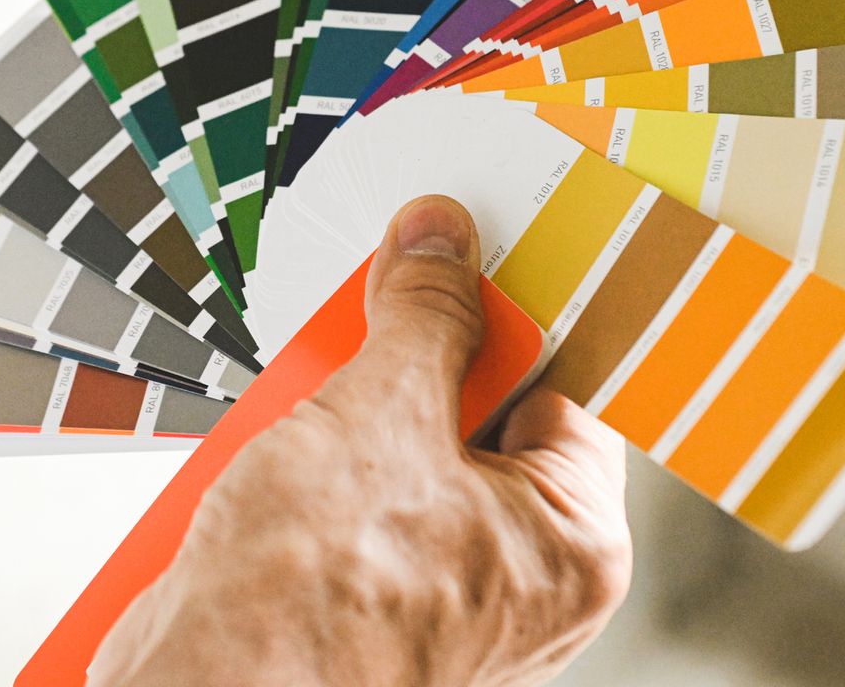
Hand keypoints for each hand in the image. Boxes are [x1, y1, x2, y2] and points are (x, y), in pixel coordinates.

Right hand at [90, 196, 632, 686]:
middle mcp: (521, 576)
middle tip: (372, 306)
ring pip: (406, 452)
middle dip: (412, 359)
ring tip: (306, 391)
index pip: (568, 385)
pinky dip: (315, 461)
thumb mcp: (383, 412)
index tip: (475, 248)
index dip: (517, 310)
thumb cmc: (311, 600)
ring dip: (347, 407)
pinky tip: (273, 444)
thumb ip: (425, 316)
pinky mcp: (365, 600)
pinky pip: (357, 499)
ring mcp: (441, 593)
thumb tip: (443, 245)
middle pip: (479, 414)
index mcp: (571, 542)